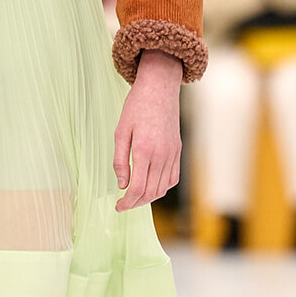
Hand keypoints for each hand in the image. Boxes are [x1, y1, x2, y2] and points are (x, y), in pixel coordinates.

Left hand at [113, 49, 182, 209]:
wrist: (159, 88)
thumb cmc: (136, 107)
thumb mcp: (120, 131)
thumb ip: (120, 160)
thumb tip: (122, 184)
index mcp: (144, 150)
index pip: (137, 188)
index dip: (127, 203)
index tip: (118, 207)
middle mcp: (161, 155)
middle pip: (150, 192)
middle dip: (136, 203)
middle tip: (123, 204)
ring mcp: (172, 154)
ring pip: (162, 188)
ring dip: (148, 198)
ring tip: (135, 197)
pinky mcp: (177, 150)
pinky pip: (173, 178)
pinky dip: (162, 187)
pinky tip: (151, 186)